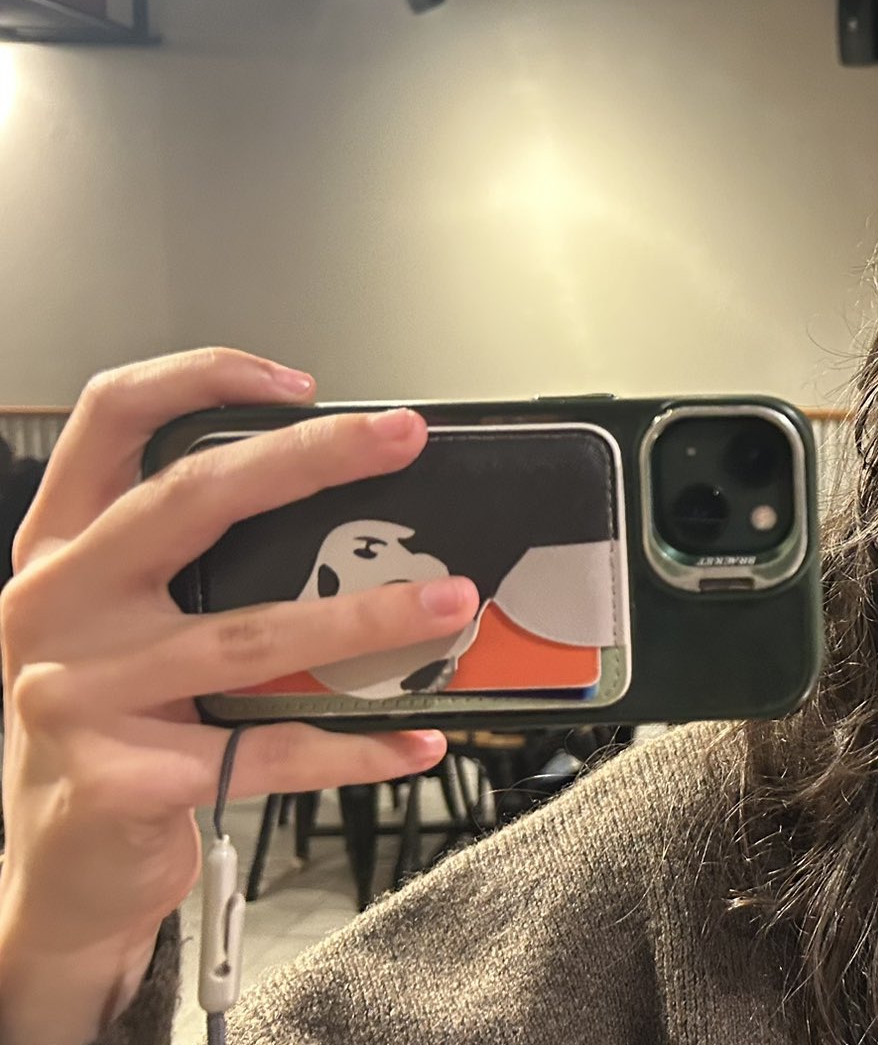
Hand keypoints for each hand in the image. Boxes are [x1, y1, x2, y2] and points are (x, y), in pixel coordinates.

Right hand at [0, 349, 472, 1044]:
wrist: (62, 871)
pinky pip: (263, 750)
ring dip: (366, 618)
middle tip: (401, 440)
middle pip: (187, 499)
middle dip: (308, 459)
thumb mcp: (127, 630)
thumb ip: (197, 569)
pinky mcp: (118, 777)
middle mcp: (55, 604)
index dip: (199, 378)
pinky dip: (352, 747)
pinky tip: (412, 740)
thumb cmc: (116, 729)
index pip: (110, 419)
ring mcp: (75, 691)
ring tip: (451, 604)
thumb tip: (352, 525)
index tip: (298, 383)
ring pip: (249, 634)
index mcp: (61, 549)